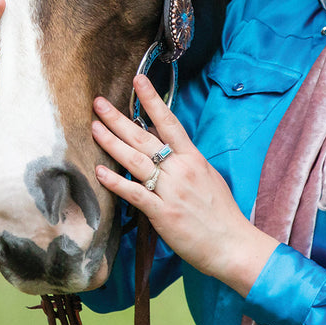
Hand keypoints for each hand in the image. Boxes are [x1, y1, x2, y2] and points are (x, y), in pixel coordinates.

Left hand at [91, 75, 276, 294]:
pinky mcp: (162, 213)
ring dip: (111, 143)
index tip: (138, 81)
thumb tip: (168, 151)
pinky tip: (99, 171)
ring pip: (135, 161)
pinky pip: (134, 193)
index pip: (170, 122)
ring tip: (94, 128)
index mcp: (194, 159)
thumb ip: (187, 163)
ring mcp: (171, 191)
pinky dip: (116, 182)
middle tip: (98, 104)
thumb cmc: (221, 213)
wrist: (231, 243)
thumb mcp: (208, 177)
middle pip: (145, 138)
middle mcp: (181, 170)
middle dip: (119, 118)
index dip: (152, 100)